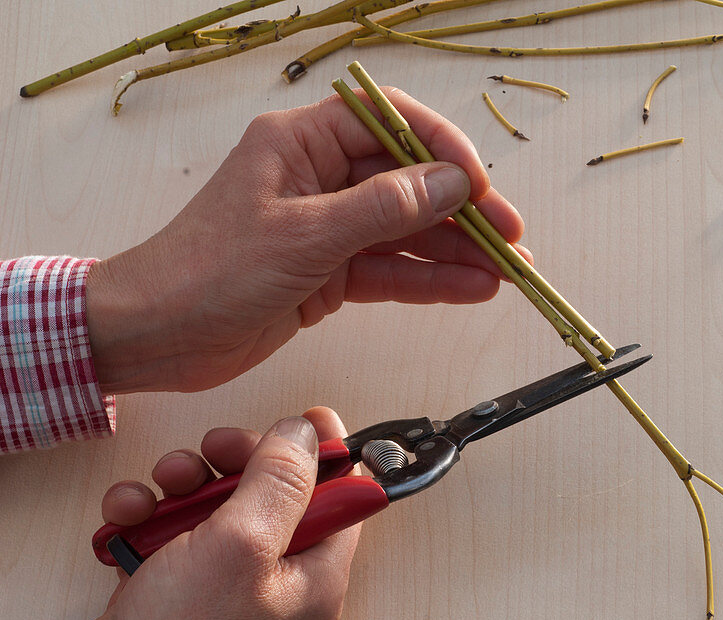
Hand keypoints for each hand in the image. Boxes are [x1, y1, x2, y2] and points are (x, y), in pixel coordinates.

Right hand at [51, 408, 357, 619]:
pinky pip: (174, 529)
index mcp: (315, 573)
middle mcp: (278, 577)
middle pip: (274, 491)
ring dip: (183, 484)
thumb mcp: (242, 545)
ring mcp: (226, 582)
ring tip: (160, 487)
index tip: (307, 417)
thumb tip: (308, 433)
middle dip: (238, 461)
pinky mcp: (180, 585)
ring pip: (217, 504)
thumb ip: (280, 482)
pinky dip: (149, 515)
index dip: (327, 453)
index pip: (343, 497)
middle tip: (214, 451)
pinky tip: (128, 516)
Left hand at [85, 88, 528, 393]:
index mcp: (301, 142)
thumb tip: (451, 184)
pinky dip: (429, 280)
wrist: (156, 336)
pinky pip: (390, 270)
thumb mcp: (303, 235)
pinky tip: (470, 289)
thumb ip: (382, 208)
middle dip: (462, 209)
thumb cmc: (207, 272)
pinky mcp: (328, 273)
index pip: (389, 123)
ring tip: (505, 271)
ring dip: (455, 251)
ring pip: (406, 230)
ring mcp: (326, 227)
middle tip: (510, 236)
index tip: (480, 184)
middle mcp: (318, 177)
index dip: (442, 148)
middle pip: (408, 181)